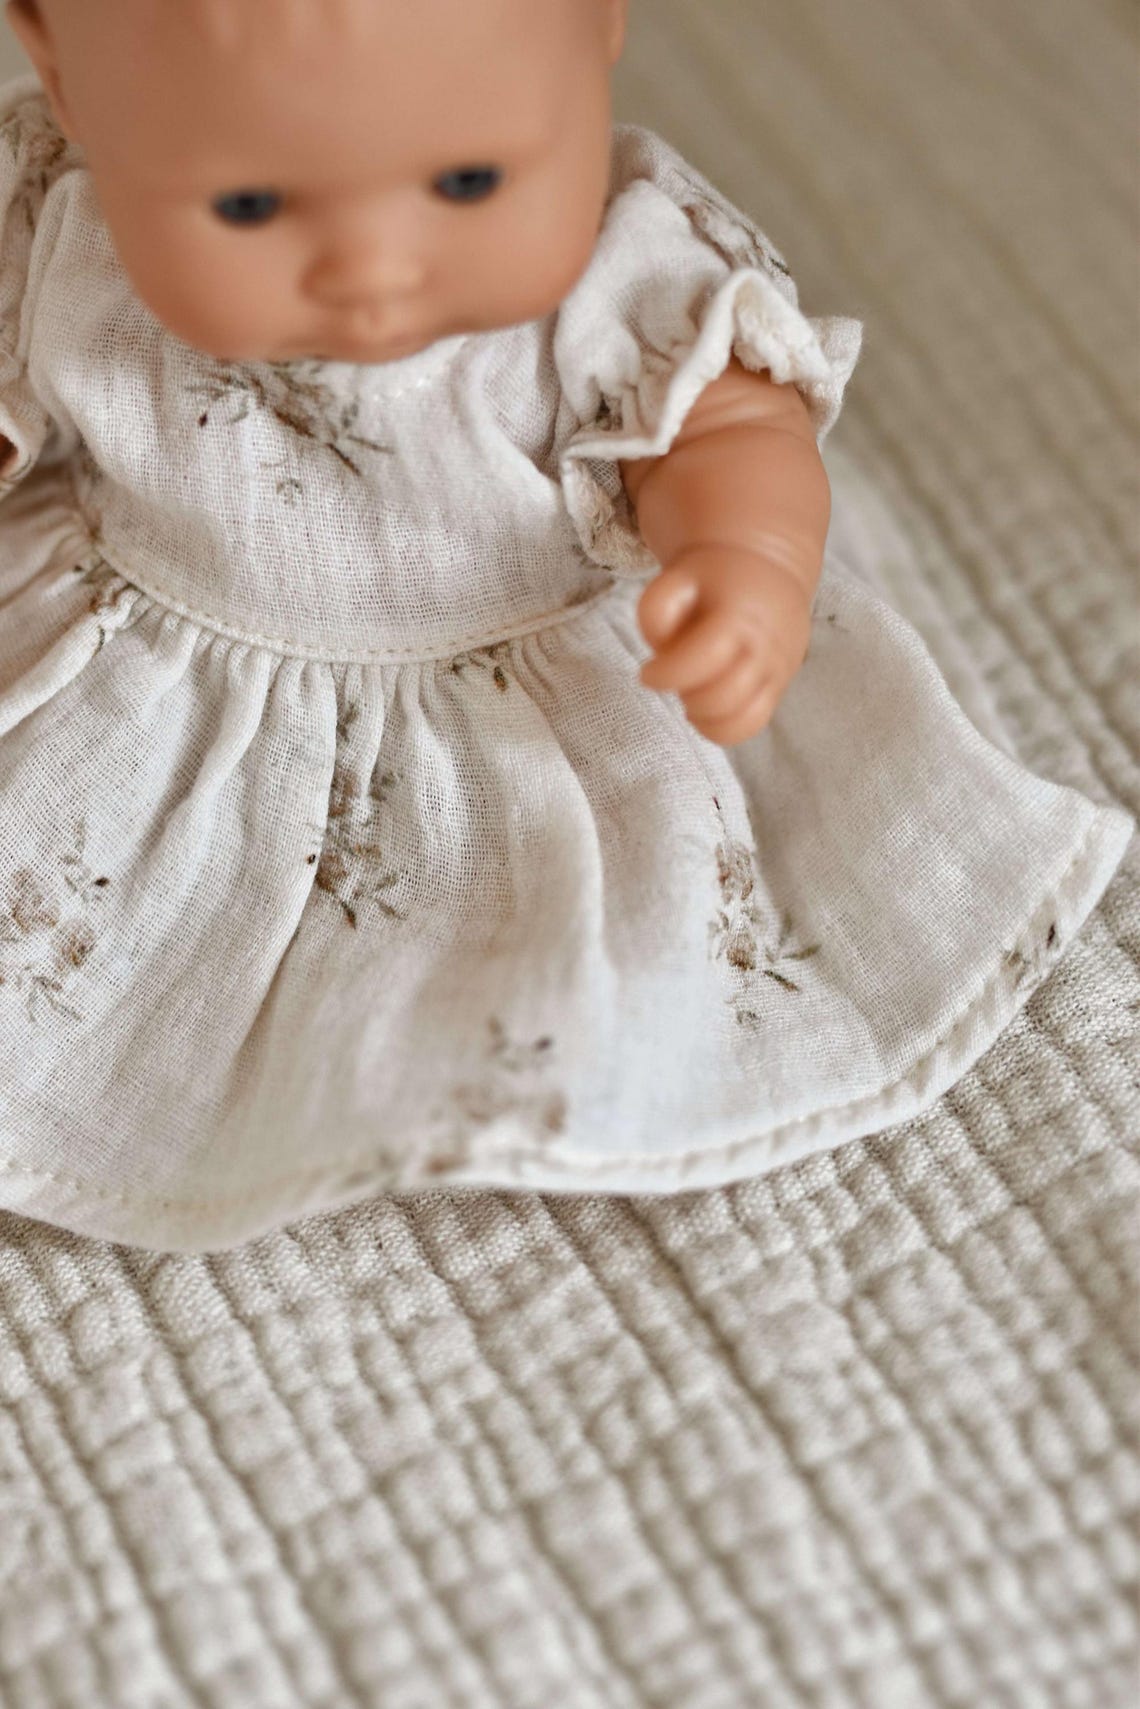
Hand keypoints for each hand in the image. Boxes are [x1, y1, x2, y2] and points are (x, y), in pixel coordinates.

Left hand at [637, 544, 812, 744]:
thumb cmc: (714, 578)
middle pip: (723, 699)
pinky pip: (752, 724)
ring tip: (693, 693)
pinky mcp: (779, 688)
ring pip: (742, 722)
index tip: (647, 672)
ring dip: (705, 717)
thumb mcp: (677, 577)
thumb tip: (662, 653)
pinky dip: (722, 727)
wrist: (769, 569)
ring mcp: (777, 671)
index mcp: (740, 615)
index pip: (706, 659)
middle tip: (676, 678)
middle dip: (688, 696)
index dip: (668, 674)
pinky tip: (706, 706)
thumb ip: (656, 610)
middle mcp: (765, 648)